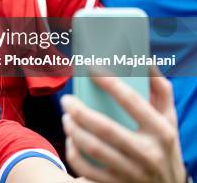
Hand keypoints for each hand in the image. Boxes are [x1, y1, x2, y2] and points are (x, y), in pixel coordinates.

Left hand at [61, 68, 186, 182]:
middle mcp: (148, 153)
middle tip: (67, 100)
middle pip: (105, 128)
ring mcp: (131, 172)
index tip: (91, 70)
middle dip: (80, 111)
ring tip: (66, 117)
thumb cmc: (163, 145)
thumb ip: (161, 91)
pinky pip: (87, 169)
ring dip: (73, 130)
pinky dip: (73, 154)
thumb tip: (146, 62)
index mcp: (161, 131)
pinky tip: (70, 140)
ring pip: (93, 148)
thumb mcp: (169, 120)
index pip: (132, 102)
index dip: (110, 83)